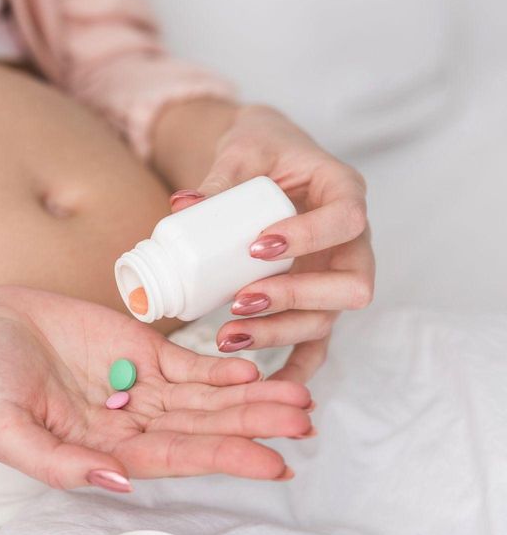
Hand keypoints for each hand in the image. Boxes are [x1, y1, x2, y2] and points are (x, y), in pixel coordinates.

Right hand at [0, 286, 312, 492]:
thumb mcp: (7, 433)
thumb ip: (58, 466)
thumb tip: (119, 484)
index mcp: (105, 451)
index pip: (176, 459)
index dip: (224, 460)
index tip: (273, 464)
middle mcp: (133, 422)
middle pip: (204, 428)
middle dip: (253, 426)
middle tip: (302, 423)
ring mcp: (141, 384)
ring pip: (207, 396)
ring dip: (251, 398)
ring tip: (298, 398)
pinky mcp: (142, 348)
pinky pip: (189, 361)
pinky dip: (220, 365)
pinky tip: (250, 368)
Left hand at [170, 105, 374, 382]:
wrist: (268, 156)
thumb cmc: (260, 148)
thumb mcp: (241, 150)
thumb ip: (218, 178)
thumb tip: (182, 208)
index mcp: (344, 192)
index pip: (346, 219)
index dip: (308, 237)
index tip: (258, 245)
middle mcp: (352, 240)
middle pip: (350, 283)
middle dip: (295, 296)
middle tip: (241, 299)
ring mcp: (336, 274)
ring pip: (329, 318)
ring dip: (282, 332)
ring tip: (227, 335)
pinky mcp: (315, 299)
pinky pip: (316, 341)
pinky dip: (296, 365)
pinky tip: (268, 386)